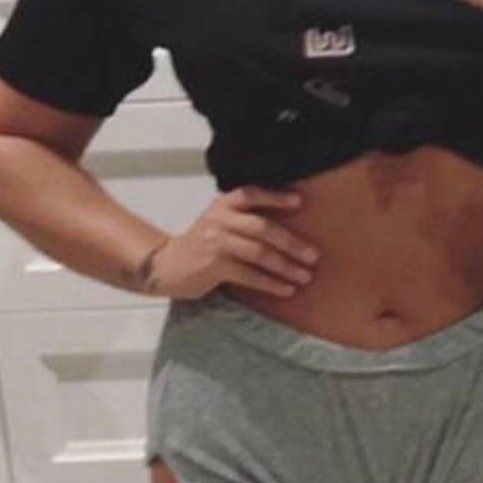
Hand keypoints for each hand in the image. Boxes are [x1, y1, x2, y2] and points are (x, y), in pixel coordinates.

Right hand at [148, 185, 319, 299]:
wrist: (168, 265)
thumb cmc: (204, 243)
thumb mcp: (221, 221)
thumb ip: (246, 218)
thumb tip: (292, 226)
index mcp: (224, 204)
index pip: (252, 194)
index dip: (276, 197)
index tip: (300, 202)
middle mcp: (220, 219)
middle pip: (262, 228)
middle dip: (292, 243)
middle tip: (314, 256)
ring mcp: (215, 242)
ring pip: (258, 253)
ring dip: (286, 266)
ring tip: (305, 276)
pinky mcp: (213, 266)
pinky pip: (249, 275)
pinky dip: (270, 283)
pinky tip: (286, 289)